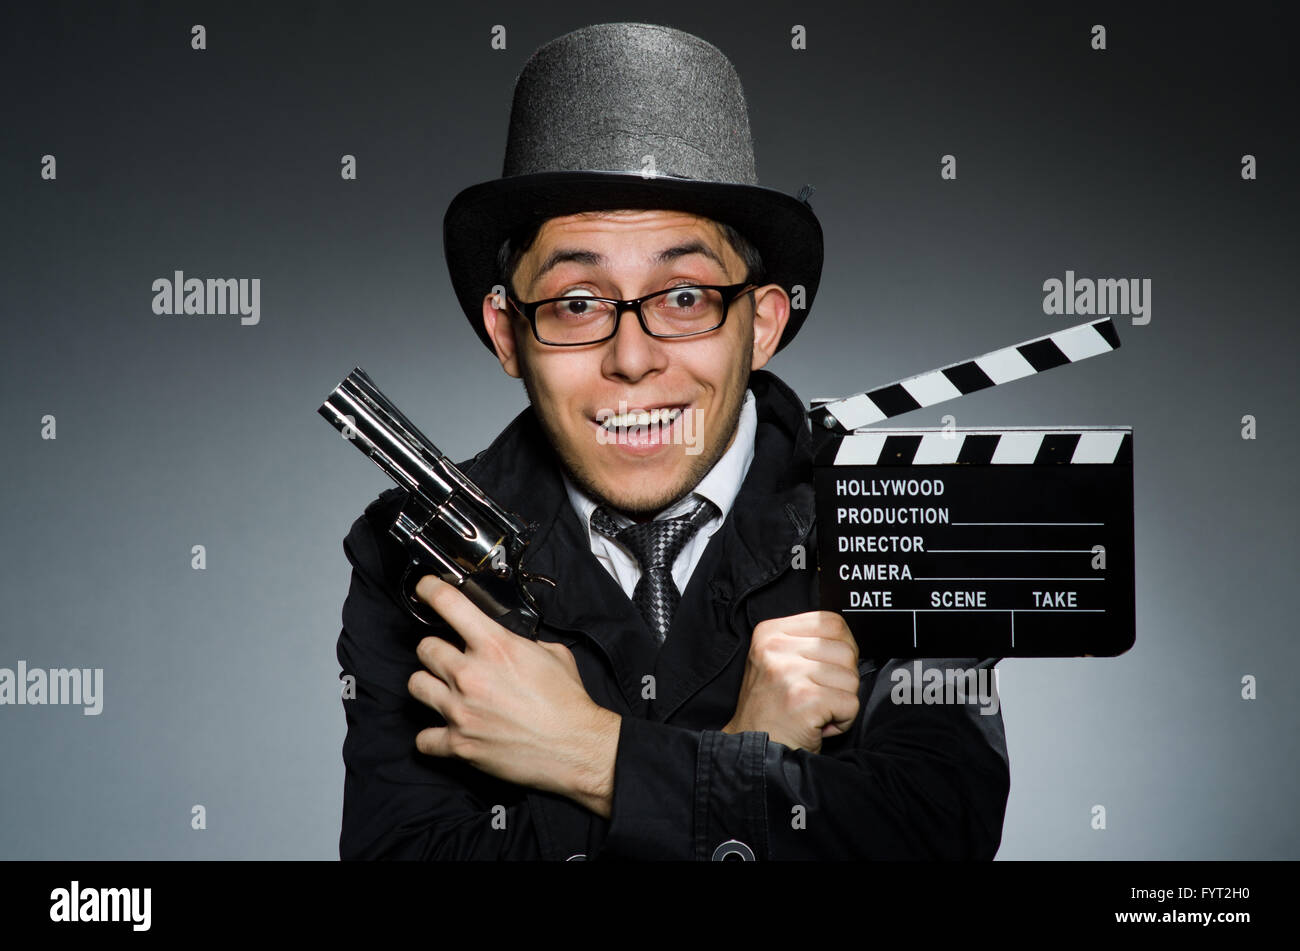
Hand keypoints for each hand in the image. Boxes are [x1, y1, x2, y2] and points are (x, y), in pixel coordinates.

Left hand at [406, 575, 620, 816]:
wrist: (576, 748)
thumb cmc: (568, 703)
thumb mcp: (553, 654)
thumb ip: (524, 642)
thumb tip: (512, 639)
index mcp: (496, 646)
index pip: (448, 603)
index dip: (430, 589)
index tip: (426, 588)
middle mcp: (471, 675)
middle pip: (425, 647)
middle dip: (436, 649)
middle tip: (449, 657)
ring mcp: (461, 710)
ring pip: (416, 685)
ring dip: (429, 685)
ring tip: (444, 691)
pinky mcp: (459, 744)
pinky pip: (423, 738)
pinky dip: (433, 736)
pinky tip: (447, 731)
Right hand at [722, 611, 859, 753]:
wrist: (752, 752)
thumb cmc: (771, 711)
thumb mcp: (776, 663)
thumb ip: (806, 644)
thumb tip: (847, 643)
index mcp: (769, 633)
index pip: (832, 623)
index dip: (841, 649)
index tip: (827, 672)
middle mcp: (776, 648)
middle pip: (846, 651)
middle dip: (842, 680)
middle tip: (817, 698)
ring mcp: (789, 673)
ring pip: (852, 678)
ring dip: (841, 702)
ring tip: (814, 712)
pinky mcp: (804, 699)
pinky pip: (850, 704)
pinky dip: (843, 721)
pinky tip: (818, 725)